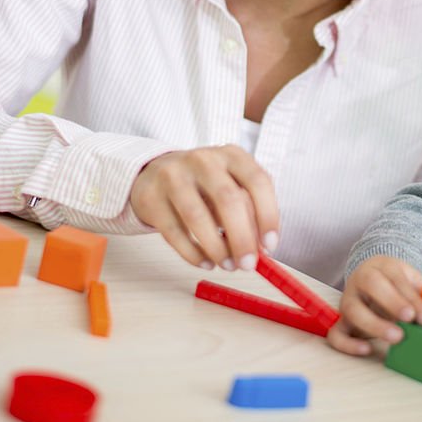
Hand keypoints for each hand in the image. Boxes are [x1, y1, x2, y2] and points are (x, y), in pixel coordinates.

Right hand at [130, 145, 278, 271]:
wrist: (155, 173)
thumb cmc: (204, 185)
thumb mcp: (231, 185)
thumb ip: (249, 210)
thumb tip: (261, 248)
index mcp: (232, 155)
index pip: (258, 181)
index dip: (268, 215)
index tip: (270, 245)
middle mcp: (204, 160)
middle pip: (228, 200)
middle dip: (242, 237)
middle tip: (248, 263)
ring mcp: (174, 176)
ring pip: (197, 217)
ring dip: (217, 248)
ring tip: (228, 266)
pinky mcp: (151, 197)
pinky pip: (174, 232)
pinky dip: (192, 253)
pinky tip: (206, 263)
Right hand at [327, 256, 421, 355]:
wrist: (371, 275)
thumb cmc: (394, 282)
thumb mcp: (411, 281)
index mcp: (382, 266)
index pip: (396, 278)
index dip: (412, 298)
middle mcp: (361, 279)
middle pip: (371, 285)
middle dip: (392, 303)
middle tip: (410, 320)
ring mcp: (348, 300)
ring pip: (352, 309)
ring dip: (374, 325)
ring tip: (396, 338)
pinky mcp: (341, 321)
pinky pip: (336, 334)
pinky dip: (349, 344)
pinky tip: (367, 349)